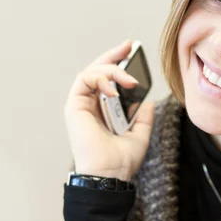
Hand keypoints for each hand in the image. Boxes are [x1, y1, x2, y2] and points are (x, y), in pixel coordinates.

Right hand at [64, 40, 154, 180]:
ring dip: (112, 70)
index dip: (118, 62)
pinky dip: (101, 78)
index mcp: (104, 110)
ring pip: (92, 72)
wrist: (111, 174)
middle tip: (128, 46)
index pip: (108, 80)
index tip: (132, 50)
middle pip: (97, 70)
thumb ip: (142, 115)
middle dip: (113, 55)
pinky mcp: (74, 106)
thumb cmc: (122, 160)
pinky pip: (84, 80)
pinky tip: (115, 89)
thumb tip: (146, 100)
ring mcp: (81, 104)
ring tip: (129, 80)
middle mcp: (91, 105)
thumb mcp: (140, 133)